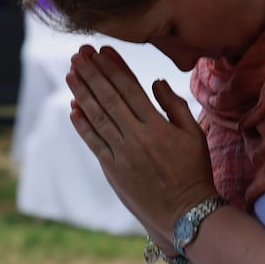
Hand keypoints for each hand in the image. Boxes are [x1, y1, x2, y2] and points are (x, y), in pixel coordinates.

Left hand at [66, 46, 217, 236]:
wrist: (185, 212)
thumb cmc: (194, 171)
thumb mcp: (194, 134)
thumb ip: (175, 105)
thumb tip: (157, 82)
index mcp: (157, 125)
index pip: (130, 88)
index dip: (114, 67)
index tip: (102, 51)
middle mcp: (136, 136)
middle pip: (109, 98)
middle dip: (92, 73)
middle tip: (78, 54)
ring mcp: (122, 153)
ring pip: (97, 117)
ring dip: (81, 93)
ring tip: (70, 74)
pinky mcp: (112, 170)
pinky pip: (93, 142)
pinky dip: (82, 125)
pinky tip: (73, 108)